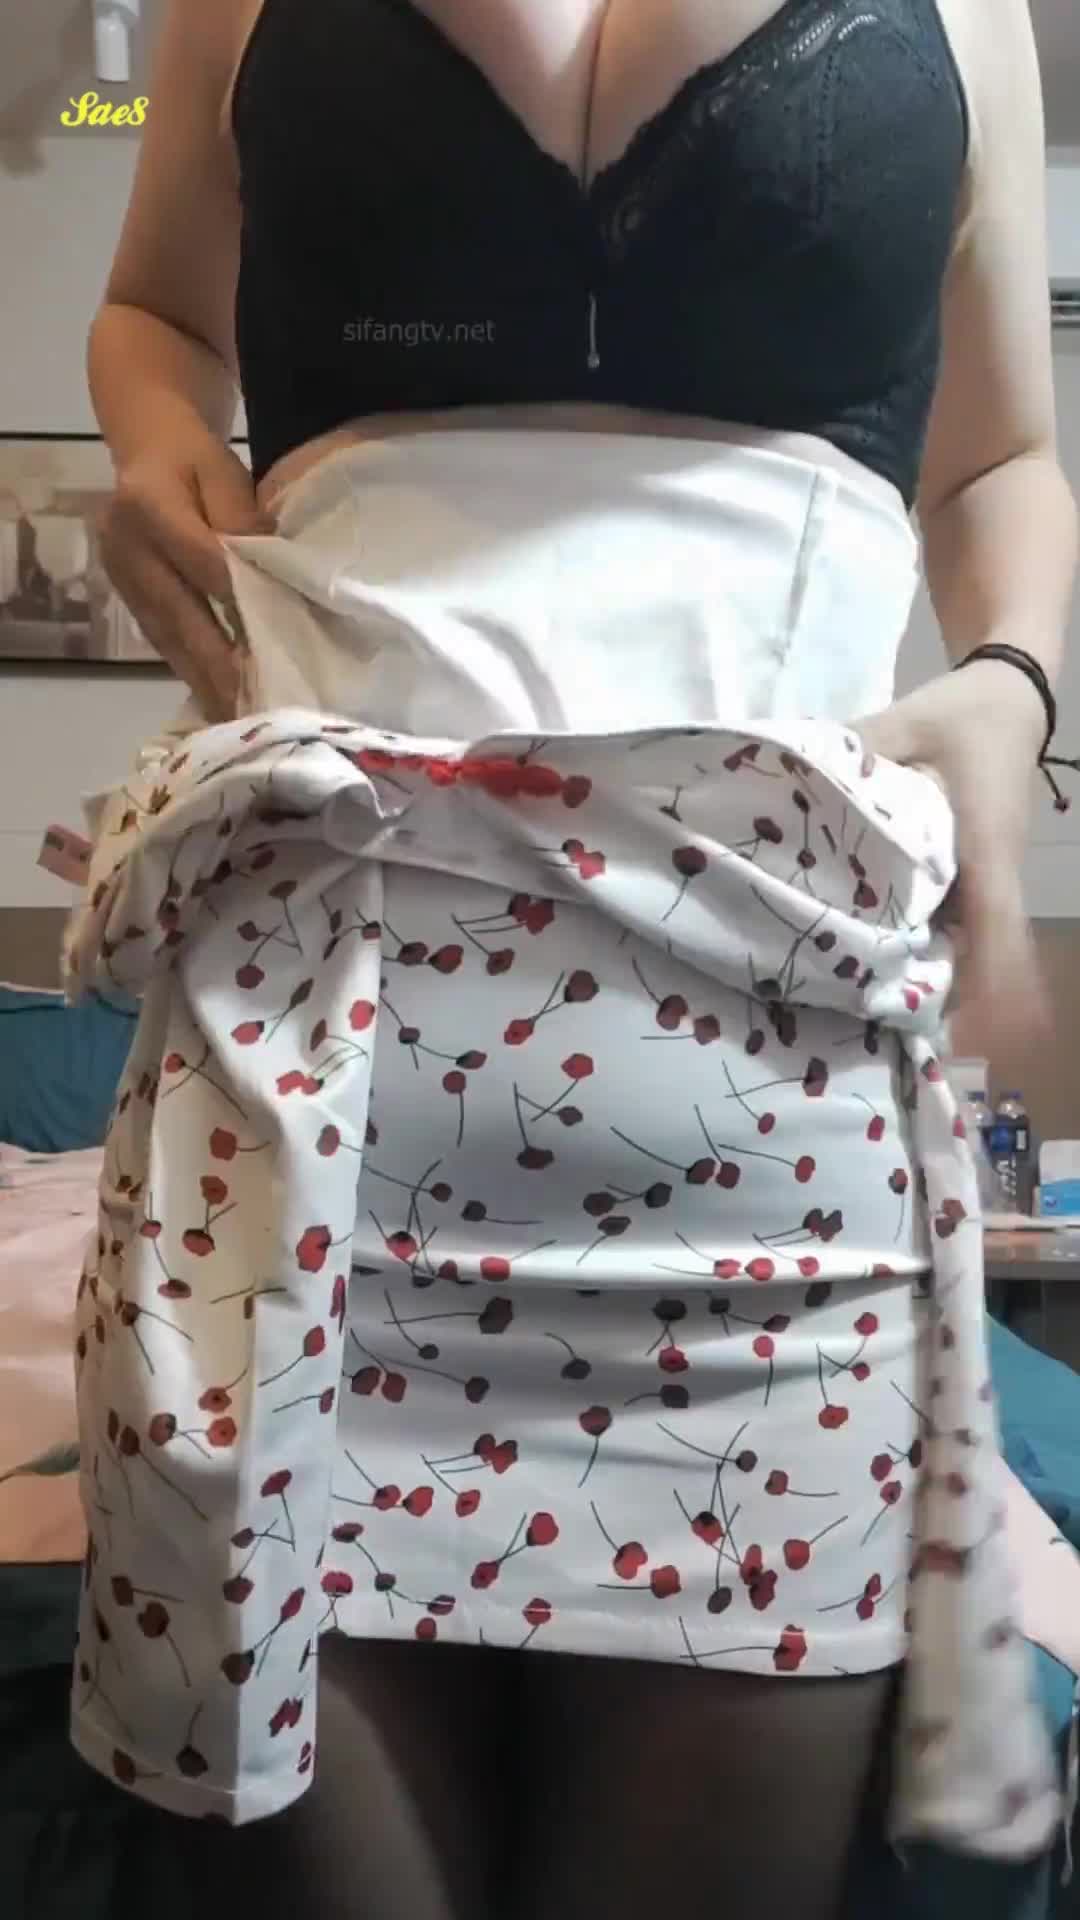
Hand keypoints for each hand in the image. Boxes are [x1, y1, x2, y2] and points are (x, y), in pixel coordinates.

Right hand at [98, 432, 275, 721]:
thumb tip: (265, 574)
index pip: (200, 561)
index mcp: (148, 502)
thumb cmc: (196, 460)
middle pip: (179, 612)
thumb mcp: (226, 474)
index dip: (237, 602)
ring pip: (166, 635)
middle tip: (255, 706)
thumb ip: (243, 520)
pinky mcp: (123, 597)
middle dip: (219, 663)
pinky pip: (160, 638)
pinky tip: (216, 697)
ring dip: (204, 678)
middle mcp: (124, 545)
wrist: (146, 448)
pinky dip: (190, 668)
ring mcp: (119, 576)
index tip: (274, 645)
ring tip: (238, 716)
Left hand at [851, 658, 1049, 1054]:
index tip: (956, 1024)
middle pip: (985, 955)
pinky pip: (962, 922)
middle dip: (945, 994)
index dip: (986, 981)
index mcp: (987, 844)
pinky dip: (933, 946)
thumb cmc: (962, 714)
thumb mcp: (904, 724)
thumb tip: (791, 778)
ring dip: (937, 974)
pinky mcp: (979, 873)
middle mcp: (997, 873)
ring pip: (972, 944)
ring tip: (876, 1006)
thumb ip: (853, 754)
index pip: (998, 926)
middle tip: (883, 1024)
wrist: (1011, 693)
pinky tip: (884, 960)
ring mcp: (991, 877)